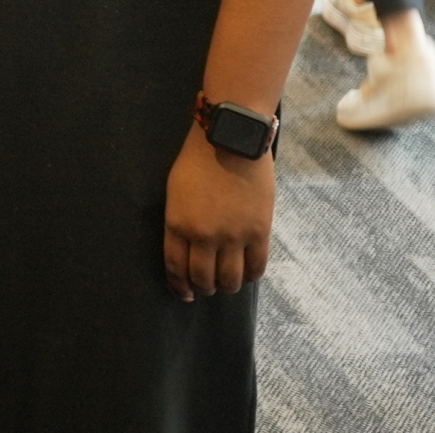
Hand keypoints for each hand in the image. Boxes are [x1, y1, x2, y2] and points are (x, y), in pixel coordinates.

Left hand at [163, 122, 274, 299]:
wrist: (230, 141)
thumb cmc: (197, 161)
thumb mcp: (175, 193)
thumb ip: (181, 223)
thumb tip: (188, 249)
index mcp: (178, 225)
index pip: (176, 268)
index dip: (180, 286)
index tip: (184, 294)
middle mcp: (204, 236)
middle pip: (203, 279)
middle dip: (203, 289)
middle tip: (206, 288)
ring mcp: (233, 236)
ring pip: (230, 280)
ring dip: (227, 287)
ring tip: (226, 284)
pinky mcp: (259, 232)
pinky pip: (257, 267)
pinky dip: (252, 276)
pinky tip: (247, 274)